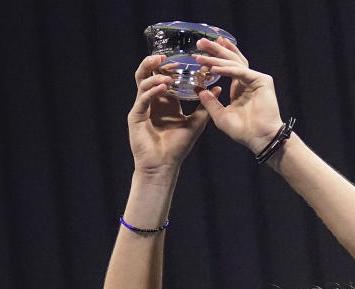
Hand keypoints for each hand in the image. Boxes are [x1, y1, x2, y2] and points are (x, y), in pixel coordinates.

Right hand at [128, 55, 211, 173]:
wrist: (164, 166)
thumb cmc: (178, 147)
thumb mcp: (196, 123)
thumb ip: (205, 106)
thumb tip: (218, 87)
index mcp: (164, 101)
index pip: (164, 77)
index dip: (171, 67)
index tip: (182, 61)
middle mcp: (152, 100)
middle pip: (148, 74)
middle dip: (154, 63)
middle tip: (165, 57)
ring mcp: (142, 107)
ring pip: (142, 82)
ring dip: (154, 75)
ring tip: (167, 73)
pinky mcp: (136, 116)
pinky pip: (143, 98)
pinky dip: (152, 90)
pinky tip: (163, 87)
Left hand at [193, 39, 283, 153]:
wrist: (259, 138)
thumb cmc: (243, 131)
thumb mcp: (220, 115)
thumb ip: (210, 102)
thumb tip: (198, 90)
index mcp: (239, 88)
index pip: (227, 66)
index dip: (214, 57)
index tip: (199, 52)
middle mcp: (248, 81)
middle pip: (230, 60)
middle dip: (215, 49)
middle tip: (200, 41)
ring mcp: (256, 79)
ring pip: (235, 63)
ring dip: (217, 57)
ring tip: (201, 53)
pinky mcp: (262, 81)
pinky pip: (241, 72)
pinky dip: (227, 69)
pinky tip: (214, 68)